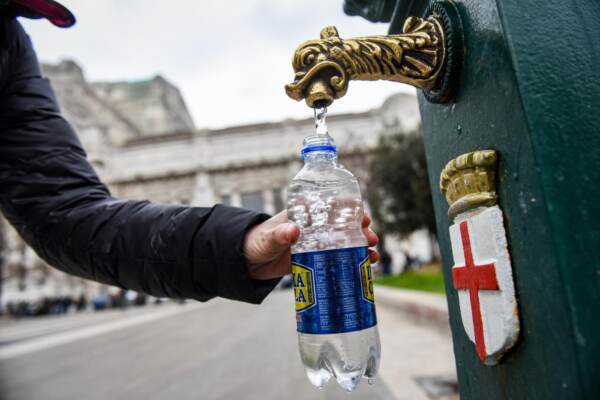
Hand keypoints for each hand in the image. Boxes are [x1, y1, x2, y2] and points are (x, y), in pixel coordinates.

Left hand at [244, 211, 379, 279]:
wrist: (244, 262)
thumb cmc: (254, 242)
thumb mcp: (267, 238)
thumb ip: (279, 235)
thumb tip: (294, 230)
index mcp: (303, 214)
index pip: (330, 206)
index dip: (350, 209)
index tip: (363, 216)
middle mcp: (312, 227)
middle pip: (342, 225)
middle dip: (360, 231)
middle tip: (371, 239)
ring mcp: (314, 243)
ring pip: (343, 242)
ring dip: (359, 247)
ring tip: (372, 256)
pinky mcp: (312, 259)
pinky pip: (335, 259)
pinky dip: (350, 262)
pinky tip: (362, 268)